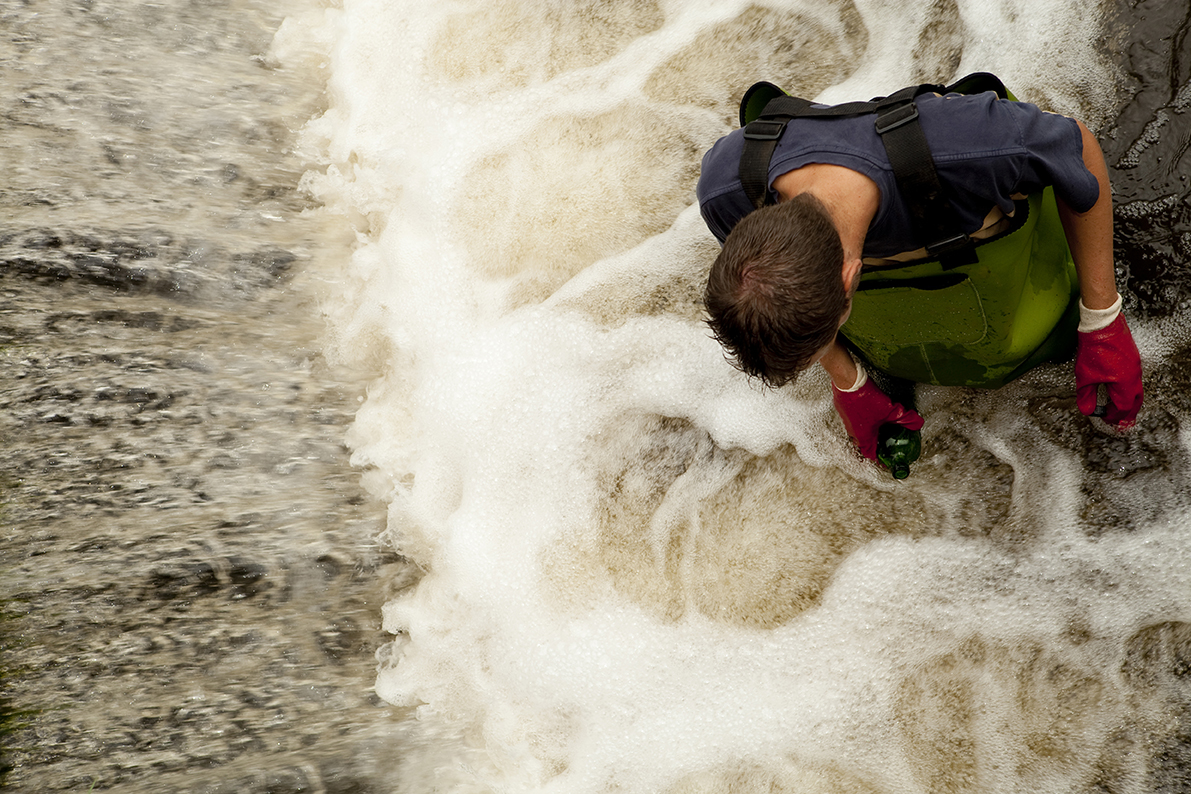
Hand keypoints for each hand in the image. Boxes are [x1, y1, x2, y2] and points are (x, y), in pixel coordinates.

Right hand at [832, 377, 923, 460]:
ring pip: (859, 433)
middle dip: (875, 445)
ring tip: (880, 428)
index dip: (880, 459)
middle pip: (864, 444)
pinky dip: (864, 422)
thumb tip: (917, 424)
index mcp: (863, 436)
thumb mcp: (890, 410)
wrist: (848, 382)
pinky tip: (871, 414)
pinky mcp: (845, 411)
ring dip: (869, 433)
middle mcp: (853, 432)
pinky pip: (855, 422)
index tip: (886, 460)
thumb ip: (905, 418)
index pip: (871, 454)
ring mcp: (847, 421)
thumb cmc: (865, 399)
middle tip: (885, 444)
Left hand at [1075, 313, 1142, 428]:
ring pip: (1137, 390)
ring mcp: (1135, 366)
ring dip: (1129, 401)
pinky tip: (1120, 389)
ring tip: (1120, 408)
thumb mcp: (1084, 377)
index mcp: (1124, 383)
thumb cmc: (1094, 348)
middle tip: (1119, 420)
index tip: (1106, 419)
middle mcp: (1133, 376)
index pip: (1123, 407)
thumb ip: (1086, 396)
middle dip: (1127, 413)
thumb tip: (1087, 410)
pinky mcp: (1133, 358)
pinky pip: (1135, 379)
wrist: (1102, 325)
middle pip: (1135, 401)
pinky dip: (1129, 389)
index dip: (1114, 416)